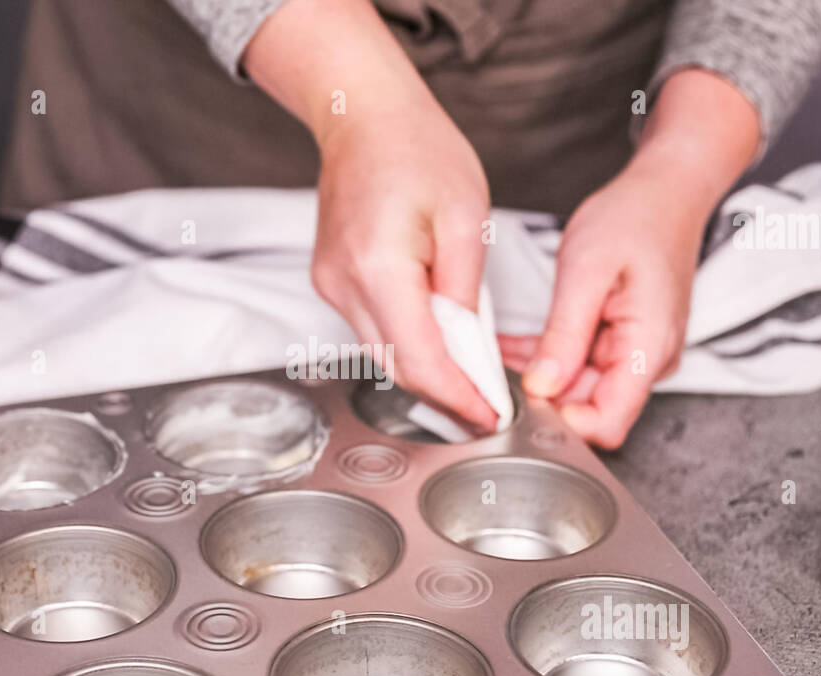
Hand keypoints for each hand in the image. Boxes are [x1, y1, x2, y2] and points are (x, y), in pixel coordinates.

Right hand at [244, 0, 497, 430]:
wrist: (363, 116)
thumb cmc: (415, 150)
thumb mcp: (467, 218)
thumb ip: (466, 293)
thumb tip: (469, 350)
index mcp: (379, 268)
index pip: (421, 360)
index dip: (459, 396)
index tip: (490, 413)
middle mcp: (344, 284)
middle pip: (397, 366)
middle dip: (446, 391)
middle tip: (490, 402)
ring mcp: (330, 285)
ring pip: (383, 353)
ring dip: (427, 368)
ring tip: (472, 372)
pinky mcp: (330, 281)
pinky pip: (372, 328)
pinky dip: (408, 341)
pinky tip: (440, 338)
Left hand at [503, 69, 761, 448]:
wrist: (665, 192)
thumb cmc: (636, 218)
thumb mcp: (587, 272)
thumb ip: (565, 335)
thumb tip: (541, 386)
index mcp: (648, 347)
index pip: (609, 423)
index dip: (563, 422)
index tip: (522, 400)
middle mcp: (647, 360)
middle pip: (589, 408)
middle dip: (542, 397)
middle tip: (496, 374)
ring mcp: (636, 354)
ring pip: (579, 389)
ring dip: (540, 376)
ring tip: (498, 354)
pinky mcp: (621, 344)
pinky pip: (579, 365)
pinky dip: (547, 358)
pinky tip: (515, 345)